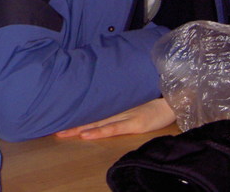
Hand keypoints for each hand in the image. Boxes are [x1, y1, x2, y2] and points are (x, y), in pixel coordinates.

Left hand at [55, 98, 175, 139]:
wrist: (176, 95)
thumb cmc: (156, 95)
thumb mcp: (134, 95)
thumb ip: (119, 96)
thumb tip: (101, 94)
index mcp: (116, 101)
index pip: (92, 107)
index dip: (75, 112)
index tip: (58, 113)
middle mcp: (117, 107)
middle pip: (90, 115)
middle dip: (72, 122)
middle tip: (53, 126)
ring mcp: (126, 115)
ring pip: (97, 122)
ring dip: (79, 128)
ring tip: (63, 133)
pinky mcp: (136, 123)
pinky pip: (113, 128)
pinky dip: (99, 131)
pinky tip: (86, 135)